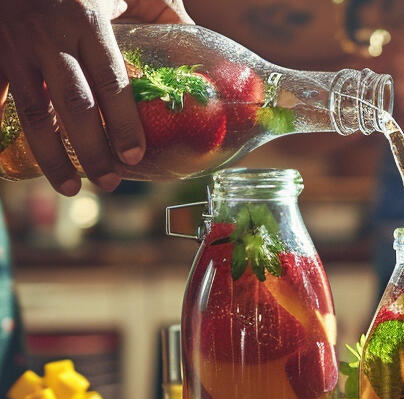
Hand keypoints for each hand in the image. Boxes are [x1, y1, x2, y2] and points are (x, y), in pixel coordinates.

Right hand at [0, 0, 191, 195]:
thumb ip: (161, 10)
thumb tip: (196, 51)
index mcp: (86, 19)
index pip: (110, 80)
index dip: (123, 122)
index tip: (134, 155)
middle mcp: (49, 35)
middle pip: (73, 104)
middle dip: (93, 150)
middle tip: (110, 182)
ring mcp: (16, 44)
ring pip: (32, 111)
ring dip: (52, 155)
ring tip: (71, 188)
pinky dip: (1, 123)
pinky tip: (11, 159)